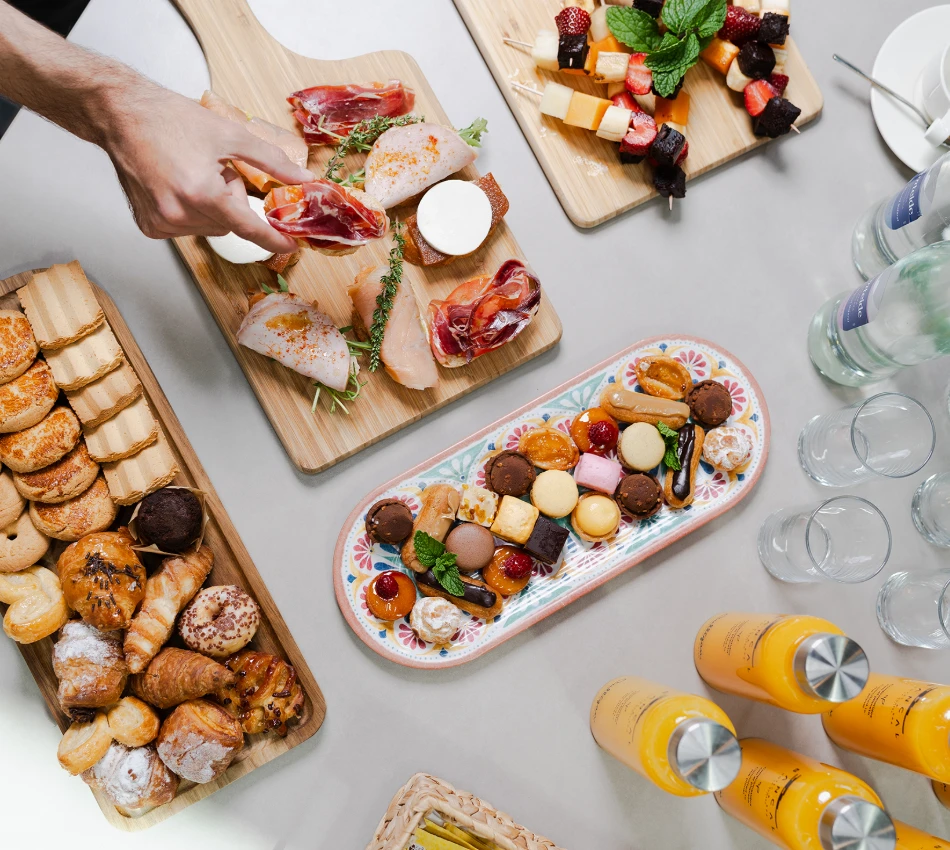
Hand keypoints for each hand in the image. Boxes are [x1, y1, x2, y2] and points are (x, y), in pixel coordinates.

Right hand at [102, 84, 313, 252]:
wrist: (121, 114)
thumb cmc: (170, 119)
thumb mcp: (230, 135)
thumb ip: (271, 161)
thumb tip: (302, 179)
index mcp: (200, 192)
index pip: (247, 227)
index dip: (272, 237)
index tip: (289, 245)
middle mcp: (178, 213)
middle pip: (229, 224)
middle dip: (231, 201)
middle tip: (215, 170)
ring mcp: (161, 223)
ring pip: (210, 227)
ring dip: (212, 207)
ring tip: (192, 174)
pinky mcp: (149, 226)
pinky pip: (188, 228)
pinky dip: (192, 212)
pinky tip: (177, 186)